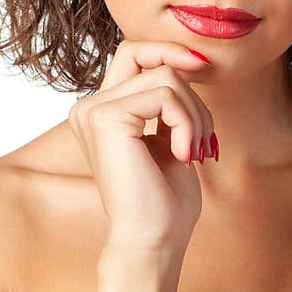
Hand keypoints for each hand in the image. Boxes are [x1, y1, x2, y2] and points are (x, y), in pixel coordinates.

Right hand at [67, 39, 216, 256]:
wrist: (152, 241)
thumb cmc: (163, 201)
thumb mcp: (169, 137)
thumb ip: (168, 100)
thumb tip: (188, 61)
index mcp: (99, 111)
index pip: (132, 53)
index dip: (167, 51)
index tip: (201, 66)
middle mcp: (88, 107)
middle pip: (151, 59)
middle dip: (190, 90)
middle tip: (203, 134)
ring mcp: (93, 110)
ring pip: (166, 77)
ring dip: (195, 114)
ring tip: (195, 151)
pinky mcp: (106, 118)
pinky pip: (165, 95)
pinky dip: (187, 123)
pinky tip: (184, 155)